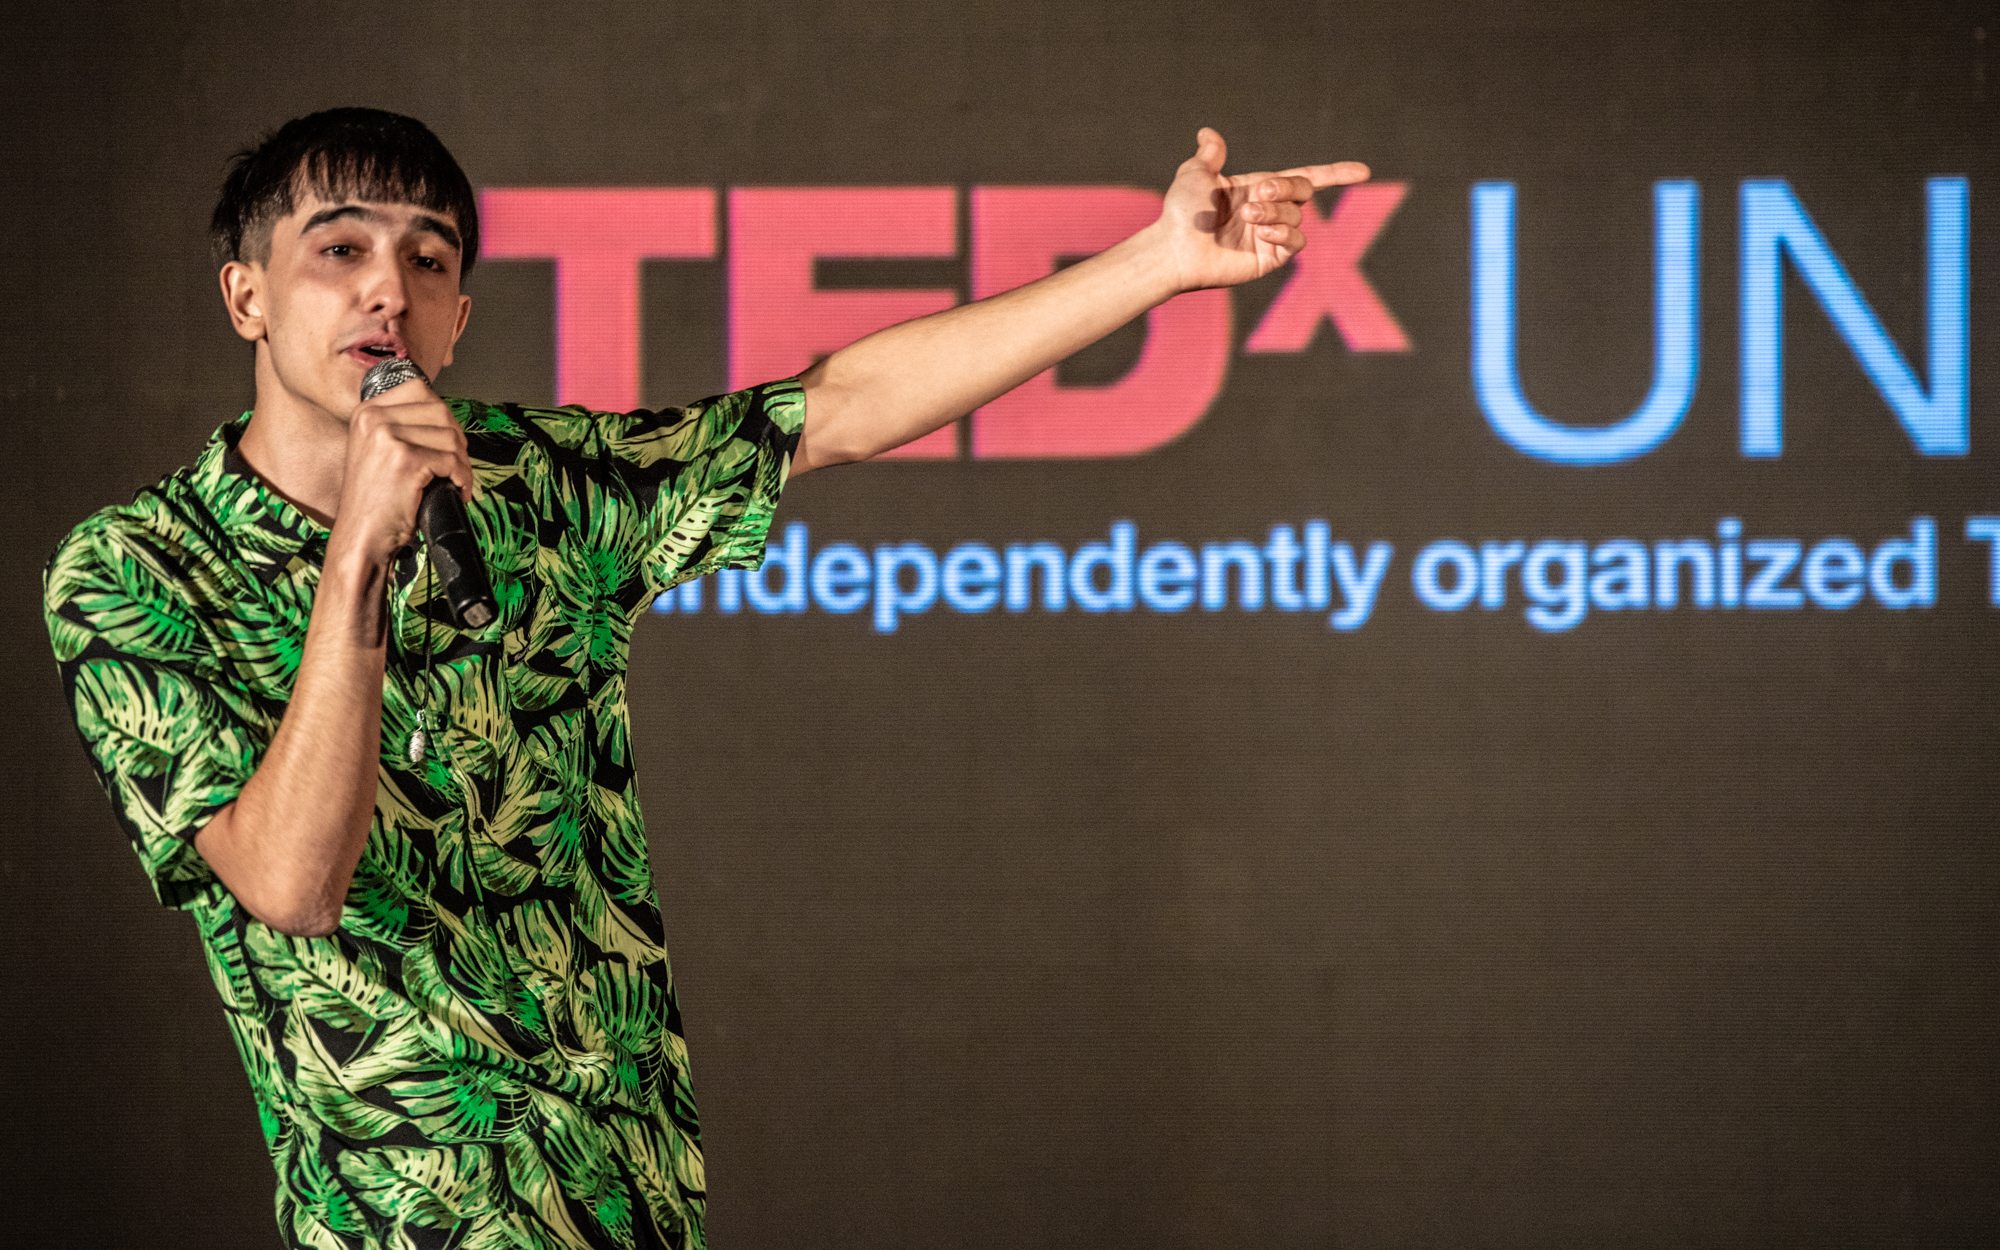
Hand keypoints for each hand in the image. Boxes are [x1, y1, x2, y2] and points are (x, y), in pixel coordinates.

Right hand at [331, 372, 475, 566]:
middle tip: (456, 464)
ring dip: (462, 462)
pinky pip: (451, 461)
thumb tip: (446, 418)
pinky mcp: (405, 459)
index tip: (447, 440)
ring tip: (455, 481)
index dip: (442, 415)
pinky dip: (463, 478)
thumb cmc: (375, 500)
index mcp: (366, 412)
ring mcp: (388, 437)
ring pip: (450, 437)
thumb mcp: (378, 450)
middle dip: (457, 439)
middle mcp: (373, 418)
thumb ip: (402, 426)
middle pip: (440, 411)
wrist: (361, 536)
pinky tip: (457, 490)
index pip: (419, 390)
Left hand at [1153, 127, 1369, 292]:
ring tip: (1247, 216)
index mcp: (1258, 188)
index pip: (1305, 178)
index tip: (1363, 172)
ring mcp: (1270, 236)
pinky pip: (1294, 244)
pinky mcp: (1269, 259)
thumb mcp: (1195, 174)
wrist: (1174, 247)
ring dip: (1275, 213)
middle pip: (1303, 191)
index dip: (1335, 174)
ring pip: (1297, 217)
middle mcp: (1269, 211)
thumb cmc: (1181, 212)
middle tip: (1259, 193)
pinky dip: (1284, 234)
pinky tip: (1263, 233)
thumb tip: (1208, 133)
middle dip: (1286, 188)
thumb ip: (1209, 155)